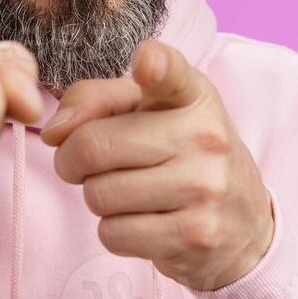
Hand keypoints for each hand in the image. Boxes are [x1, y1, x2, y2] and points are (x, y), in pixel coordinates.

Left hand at [41, 41, 272, 291]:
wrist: (242, 224)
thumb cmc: (181, 158)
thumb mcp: (148, 114)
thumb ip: (95, 101)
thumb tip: (55, 132)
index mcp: (193, 95)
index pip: (171, 71)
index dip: (154, 64)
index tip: (146, 64)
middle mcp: (205, 135)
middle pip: (94, 146)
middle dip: (72, 161)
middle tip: (88, 167)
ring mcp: (205, 187)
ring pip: (99, 195)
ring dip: (98, 200)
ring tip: (129, 195)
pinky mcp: (195, 234)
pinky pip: (113, 234)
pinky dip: (115, 232)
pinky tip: (144, 223)